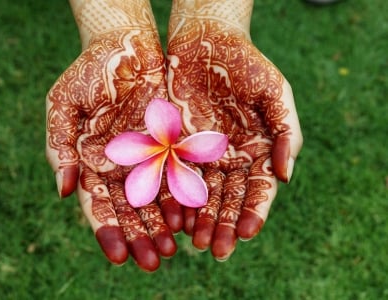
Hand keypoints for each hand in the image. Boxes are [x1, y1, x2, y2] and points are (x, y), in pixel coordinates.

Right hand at [46, 0, 179, 271]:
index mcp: (92, 163)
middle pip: (129, 211)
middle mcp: (120, 167)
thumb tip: (64, 190)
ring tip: (172, 250)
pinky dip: (181, 198)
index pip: (99, 206)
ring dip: (162, 226)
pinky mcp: (170, 145)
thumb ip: (60, 147)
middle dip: (140, 238)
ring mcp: (146, 158)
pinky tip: (187, 219)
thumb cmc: (88, 73)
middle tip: (152, 262)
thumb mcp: (64, 105)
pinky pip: (177, 176)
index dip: (107, 232)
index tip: (117, 257)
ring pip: (155, 200)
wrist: (125, 47)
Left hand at [166, 0, 302, 259]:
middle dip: (225, 225)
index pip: (259, 189)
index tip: (248, 233)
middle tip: (218, 251)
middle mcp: (232, 158)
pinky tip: (176, 218)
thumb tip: (286, 177)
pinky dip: (178, 197)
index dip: (255, 212)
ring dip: (201, 220)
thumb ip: (286, 134)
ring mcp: (204, 154)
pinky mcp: (178, 146)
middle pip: (230, 199)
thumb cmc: (246, 65)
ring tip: (196, 243)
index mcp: (258, 150)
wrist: (207, 43)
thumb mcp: (276, 93)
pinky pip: (178, 176)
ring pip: (204, 194)